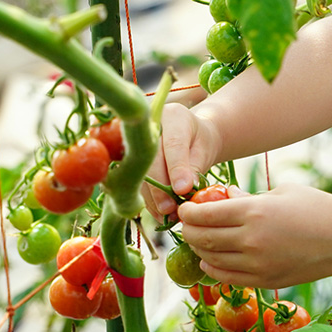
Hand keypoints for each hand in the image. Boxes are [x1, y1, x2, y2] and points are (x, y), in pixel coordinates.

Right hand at [143, 102, 221, 220]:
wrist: (190, 137)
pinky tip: (157, 213)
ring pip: (139, 173)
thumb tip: (184, 190)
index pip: (173, 144)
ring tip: (166, 215)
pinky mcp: (126, 157)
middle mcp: (148, 125)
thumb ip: (195, 166)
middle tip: (170, 209)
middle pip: (150, 159)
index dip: (177, 168)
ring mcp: (133, 140)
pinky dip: (147, 200)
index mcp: (174, 116)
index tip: (183, 189)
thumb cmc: (200, 142)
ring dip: (152, 198)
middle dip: (160, 188)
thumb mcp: (205, 150)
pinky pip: (135, 181)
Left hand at [177, 184, 331, 288]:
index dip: (189, 212)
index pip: (205, 214)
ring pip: (212, 261)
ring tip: (198, 241)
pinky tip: (212, 260)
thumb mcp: (281, 192)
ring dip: (200, 251)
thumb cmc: (317, 207)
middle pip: (203, 239)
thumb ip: (248, 198)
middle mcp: (251, 240)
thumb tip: (223, 196)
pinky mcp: (266, 281)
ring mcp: (258, 264)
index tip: (185, 209)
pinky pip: (228, 278)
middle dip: (190, 232)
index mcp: (254, 212)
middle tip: (187, 225)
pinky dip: (214, 269)